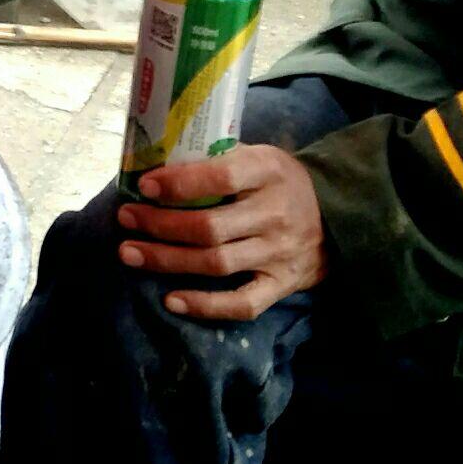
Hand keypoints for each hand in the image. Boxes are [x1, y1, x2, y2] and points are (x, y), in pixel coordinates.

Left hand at [116, 144, 327, 320]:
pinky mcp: (281, 286)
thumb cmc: (280, 182)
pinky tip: (171, 301)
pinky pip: (242, 304)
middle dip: (160, 225)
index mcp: (269, 172)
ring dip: (167, 260)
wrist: (337, 217)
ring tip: (130, 253)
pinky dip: (205, 306)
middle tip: (125, 219)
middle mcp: (275, 215)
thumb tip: (156, 162)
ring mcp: (279, 254)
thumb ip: (219, 158)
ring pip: (216, 264)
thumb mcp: (259, 156)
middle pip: (209, 227)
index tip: (144, 186)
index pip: (220, 178)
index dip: (179, 184)